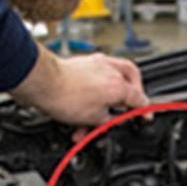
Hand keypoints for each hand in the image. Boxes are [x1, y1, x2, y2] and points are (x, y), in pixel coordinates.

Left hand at [9, 45, 147, 128]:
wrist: (42, 82)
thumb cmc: (65, 96)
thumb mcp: (95, 119)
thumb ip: (110, 119)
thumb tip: (112, 121)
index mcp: (119, 84)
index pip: (141, 99)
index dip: (144, 111)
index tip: (145, 116)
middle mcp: (110, 70)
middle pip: (130, 85)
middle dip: (128, 99)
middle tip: (127, 109)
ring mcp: (95, 64)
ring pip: (111, 82)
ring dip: (106, 100)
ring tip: (96, 115)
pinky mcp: (81, 64)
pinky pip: (96, 79)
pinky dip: (94, 93)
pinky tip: (84, 105)